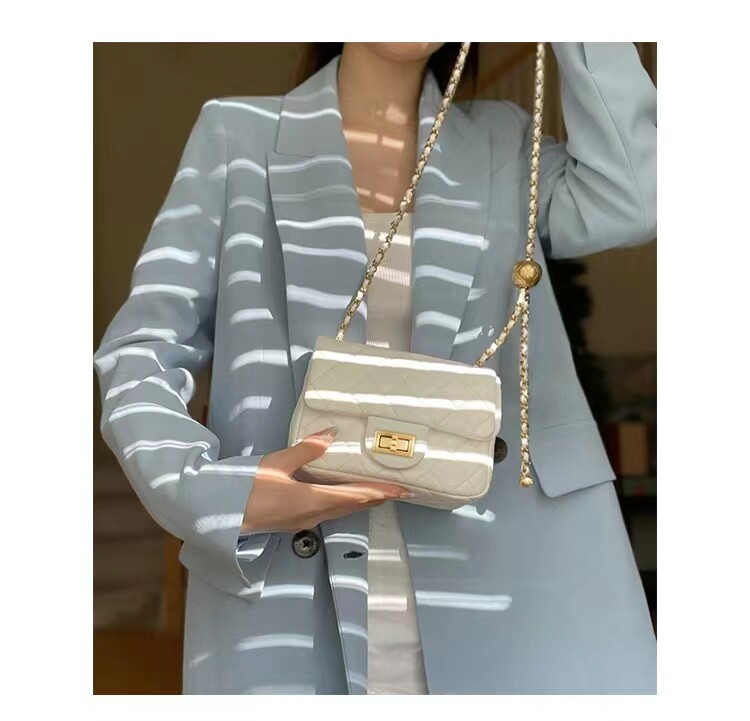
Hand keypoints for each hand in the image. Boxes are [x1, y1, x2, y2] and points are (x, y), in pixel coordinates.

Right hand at [241, 427, 410, 533]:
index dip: (381, 492)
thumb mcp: (276, 463)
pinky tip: (344, 498)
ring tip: (378, 494)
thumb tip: (331, 434)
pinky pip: (329, 513)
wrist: (221, 514)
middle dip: (377, 498)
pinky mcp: (295, 520)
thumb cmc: (246, 487)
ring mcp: (304, 520)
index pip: (356, 496)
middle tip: (398, 491)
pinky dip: (345, 504)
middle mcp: (313, 514)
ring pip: (342, 511)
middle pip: (353, 506)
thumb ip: (305, 450)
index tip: (402, 490)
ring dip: (362, 502)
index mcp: (312, 500)